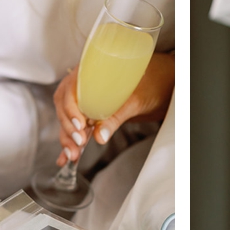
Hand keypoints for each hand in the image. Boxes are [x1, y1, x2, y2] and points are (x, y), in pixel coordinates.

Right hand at [53, 51, 174, 166]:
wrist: (164, 82)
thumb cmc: (152, 81)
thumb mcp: (135, 99)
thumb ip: (116, 117)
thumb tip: (99, 137)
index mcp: (92, 70)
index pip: (70, 88)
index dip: (70, 108)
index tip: (80, 125)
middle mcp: (85, 83)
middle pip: (64, 105)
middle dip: (68, 126)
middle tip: (79, 143)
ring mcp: (87, 99)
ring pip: (68, 117)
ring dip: (67, 136)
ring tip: (73, 155)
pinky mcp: (93, 113)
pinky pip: (77, 126)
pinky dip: (70, 141)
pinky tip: (65, 159)